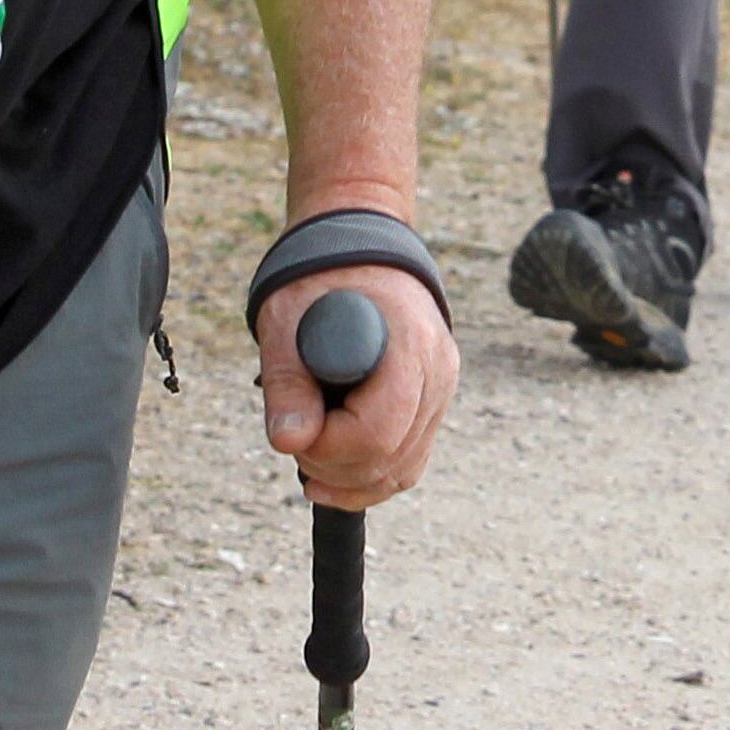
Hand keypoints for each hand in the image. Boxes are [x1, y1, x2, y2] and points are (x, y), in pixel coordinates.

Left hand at [256, 268, 458, 510]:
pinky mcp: (432, 402)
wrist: (357, 248)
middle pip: (392, 456)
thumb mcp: (288, 322)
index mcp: (409, 345)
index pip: (377, 430)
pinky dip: (371, 477)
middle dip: (334, 466)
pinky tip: (333, 476)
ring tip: (308, 461)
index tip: (293, 433)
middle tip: (295, 443)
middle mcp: (438, 370)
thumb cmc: (320, 281)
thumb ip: (287, 382)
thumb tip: (289, 442)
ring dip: (351, 480)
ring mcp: (442, 388)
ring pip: (403, 468)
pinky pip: (409, 460)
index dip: (328, 447)